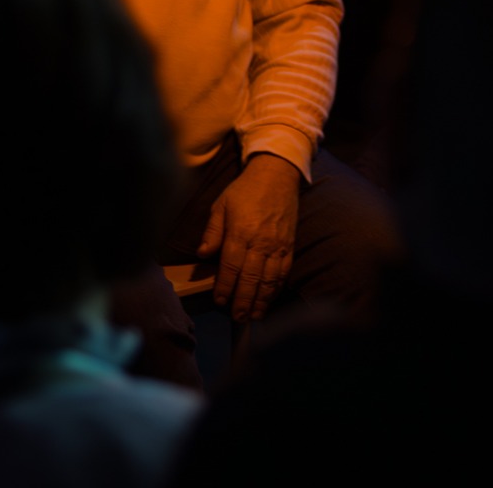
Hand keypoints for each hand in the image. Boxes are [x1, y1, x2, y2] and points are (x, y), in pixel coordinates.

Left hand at [196, 152, 301, 321]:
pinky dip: (276, 287)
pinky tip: (270, 299)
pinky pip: (284, 271)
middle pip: (251, 278)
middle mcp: (260, 241)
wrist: (277, 175)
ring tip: (254, 316)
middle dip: (243, 300)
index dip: (225, 286)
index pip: (231, 266)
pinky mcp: (289, 245)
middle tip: (237, 317)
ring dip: (261, 300)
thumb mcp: (221, 204)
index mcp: (240, 231)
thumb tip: (203, 254)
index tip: (220, 301)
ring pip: (269, 279)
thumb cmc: (245, 190)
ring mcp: (278, 244)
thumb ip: (212, 231)